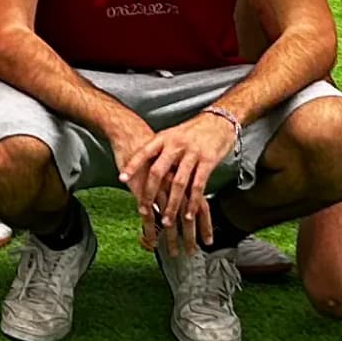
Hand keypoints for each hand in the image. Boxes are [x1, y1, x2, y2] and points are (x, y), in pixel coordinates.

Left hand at [125, 112, 236, 251]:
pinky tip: (188, 214)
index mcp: (165, 138)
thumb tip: (144, 169)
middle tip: (144, 210)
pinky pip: (198, 185)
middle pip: (158, 172)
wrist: (219, 119)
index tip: (122, 179)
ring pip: (178, 183)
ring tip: (167, 221)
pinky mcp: (208, 161)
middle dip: (150, 193)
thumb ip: (160, 151)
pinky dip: (192, 202)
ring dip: (172, 205)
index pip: (144, 152)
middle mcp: (176, 145)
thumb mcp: (172, 135)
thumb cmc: (193, 130)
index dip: (133, 165)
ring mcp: (192, 153)